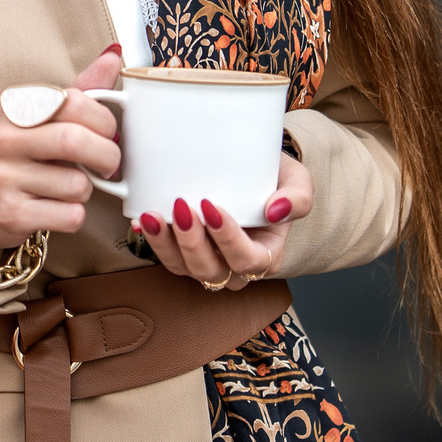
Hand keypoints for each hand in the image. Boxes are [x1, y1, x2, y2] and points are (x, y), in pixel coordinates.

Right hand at [0, 47, 125, 251]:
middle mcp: (4, 140)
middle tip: (109, 164)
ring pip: (77, 185)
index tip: (108, 133)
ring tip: (72, 186)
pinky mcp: (10, 213)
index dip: (104, 120)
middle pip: (74, 141)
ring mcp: (3, 178)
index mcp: (16, 109)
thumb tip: (114, 55)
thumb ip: (84, 89)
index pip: (73, 101)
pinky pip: (69, 216)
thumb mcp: (49, 118)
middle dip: (107, 156)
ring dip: (88, 190)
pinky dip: (75, 215)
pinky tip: (59, 208)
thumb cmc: (27, 154)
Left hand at [131, 150, 311, 288]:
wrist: (252, 171)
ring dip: (165, 244)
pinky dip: (152, 239)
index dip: (228, 240)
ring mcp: (207, 261)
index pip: (247, 260)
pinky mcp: (183, 251)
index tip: (212, 207)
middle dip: (192, 242)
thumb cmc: (275, 180)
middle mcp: (234, 267)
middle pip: (211, 270)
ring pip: (183, 268)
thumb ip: (299, 197)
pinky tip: (143, 220)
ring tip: (154, 215)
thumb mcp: (297, 181)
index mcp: (266, 255)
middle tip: (181, 207)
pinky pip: (166, 256)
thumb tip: (276, 211)